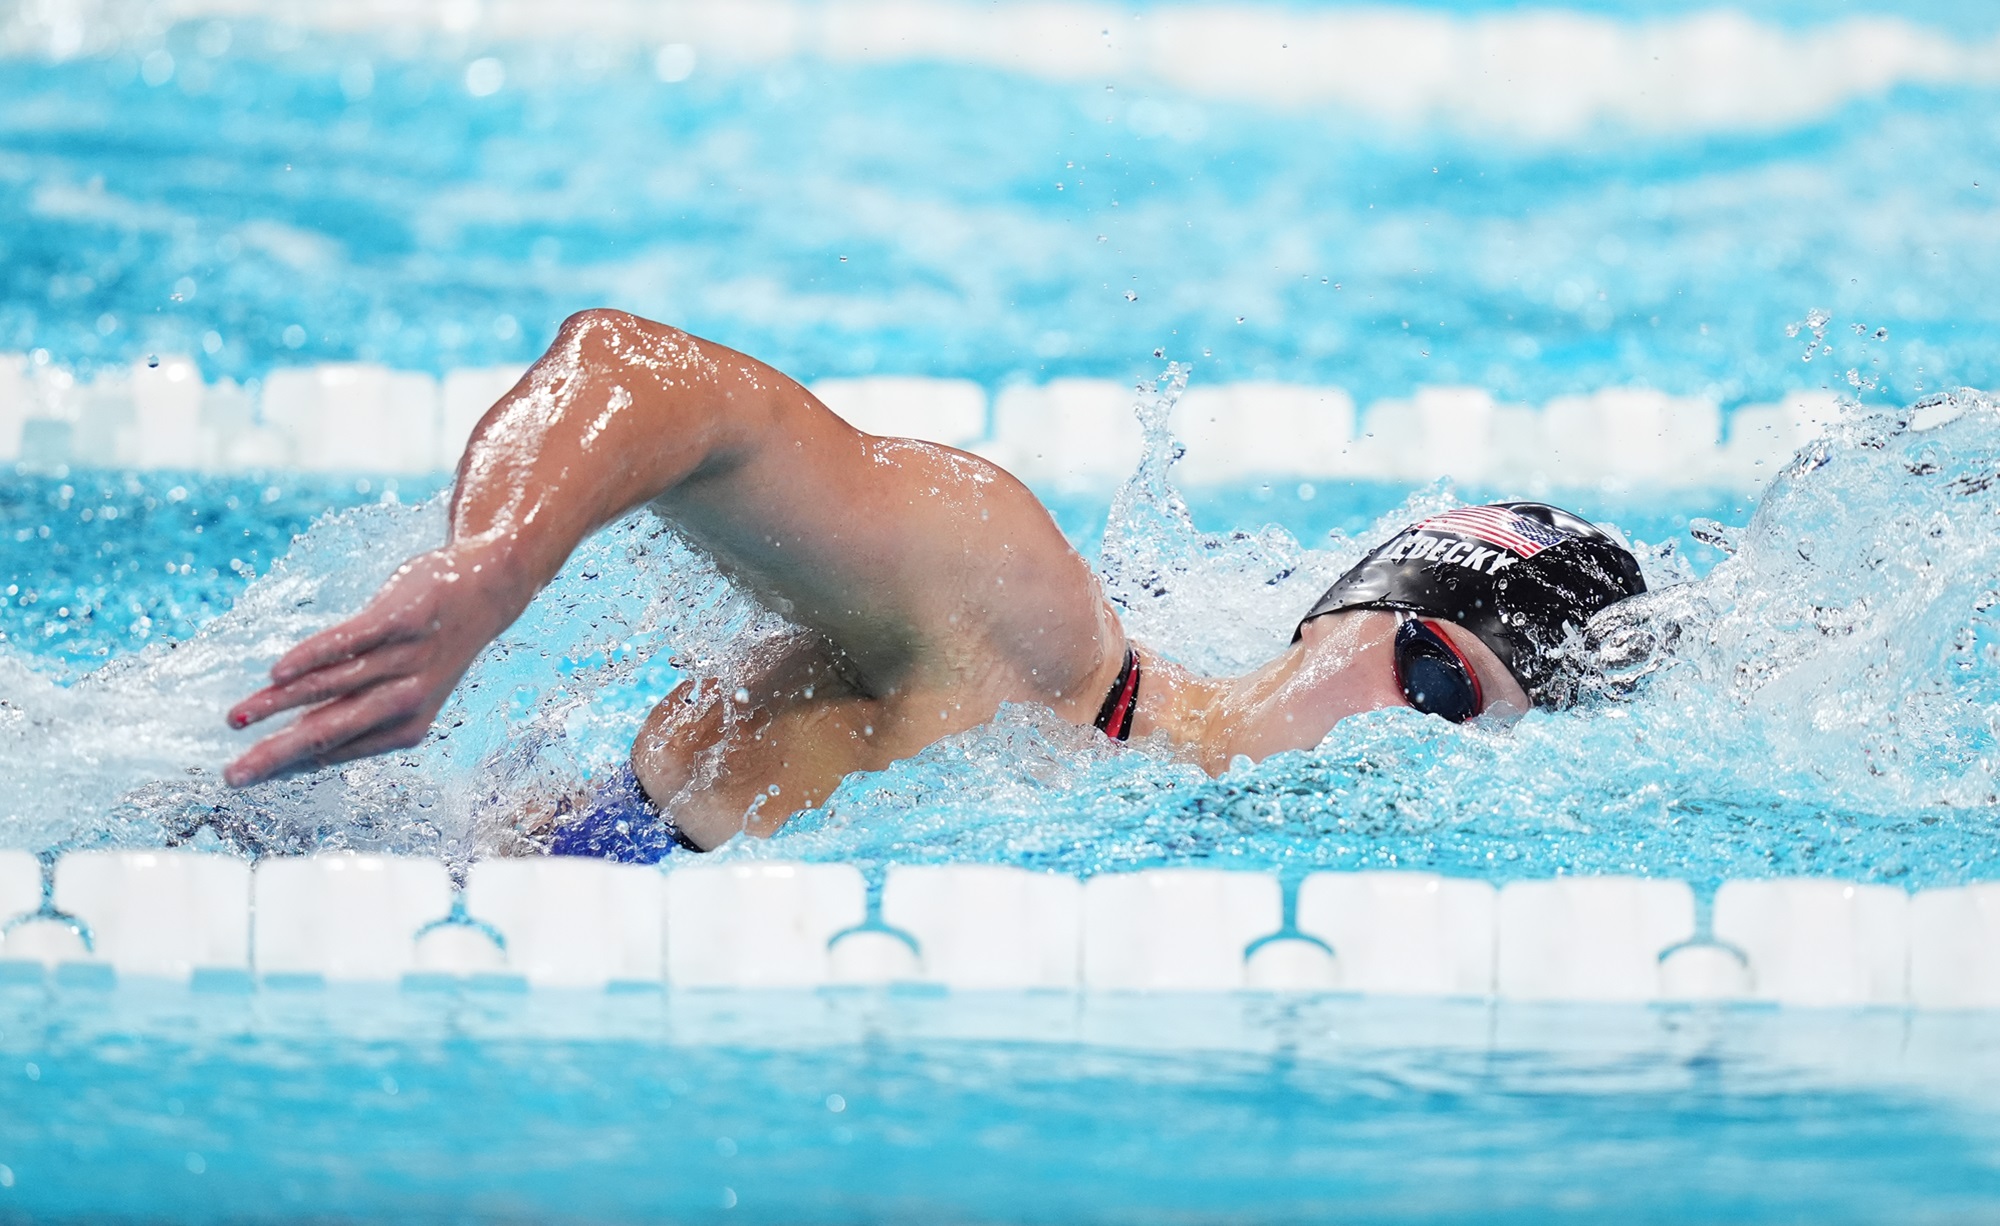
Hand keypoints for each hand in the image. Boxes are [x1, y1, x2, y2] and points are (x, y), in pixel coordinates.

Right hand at [223, 543, 524, 786]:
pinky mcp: (402, 619)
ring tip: (235, 718)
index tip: (245, 780)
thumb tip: (295, 748)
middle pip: (330, 731)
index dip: (288, 766)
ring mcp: (406, 659)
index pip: (335, 752)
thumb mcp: (405, 691)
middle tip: (232, 776)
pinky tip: (277, 673)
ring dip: (277, 704)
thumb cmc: (430, 648)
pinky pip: (349, 642)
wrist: (488, 591)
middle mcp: (407, 699)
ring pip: (330, 686)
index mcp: (407, 728)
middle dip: (277, 755)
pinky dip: (312, 657)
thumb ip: (356, 715)